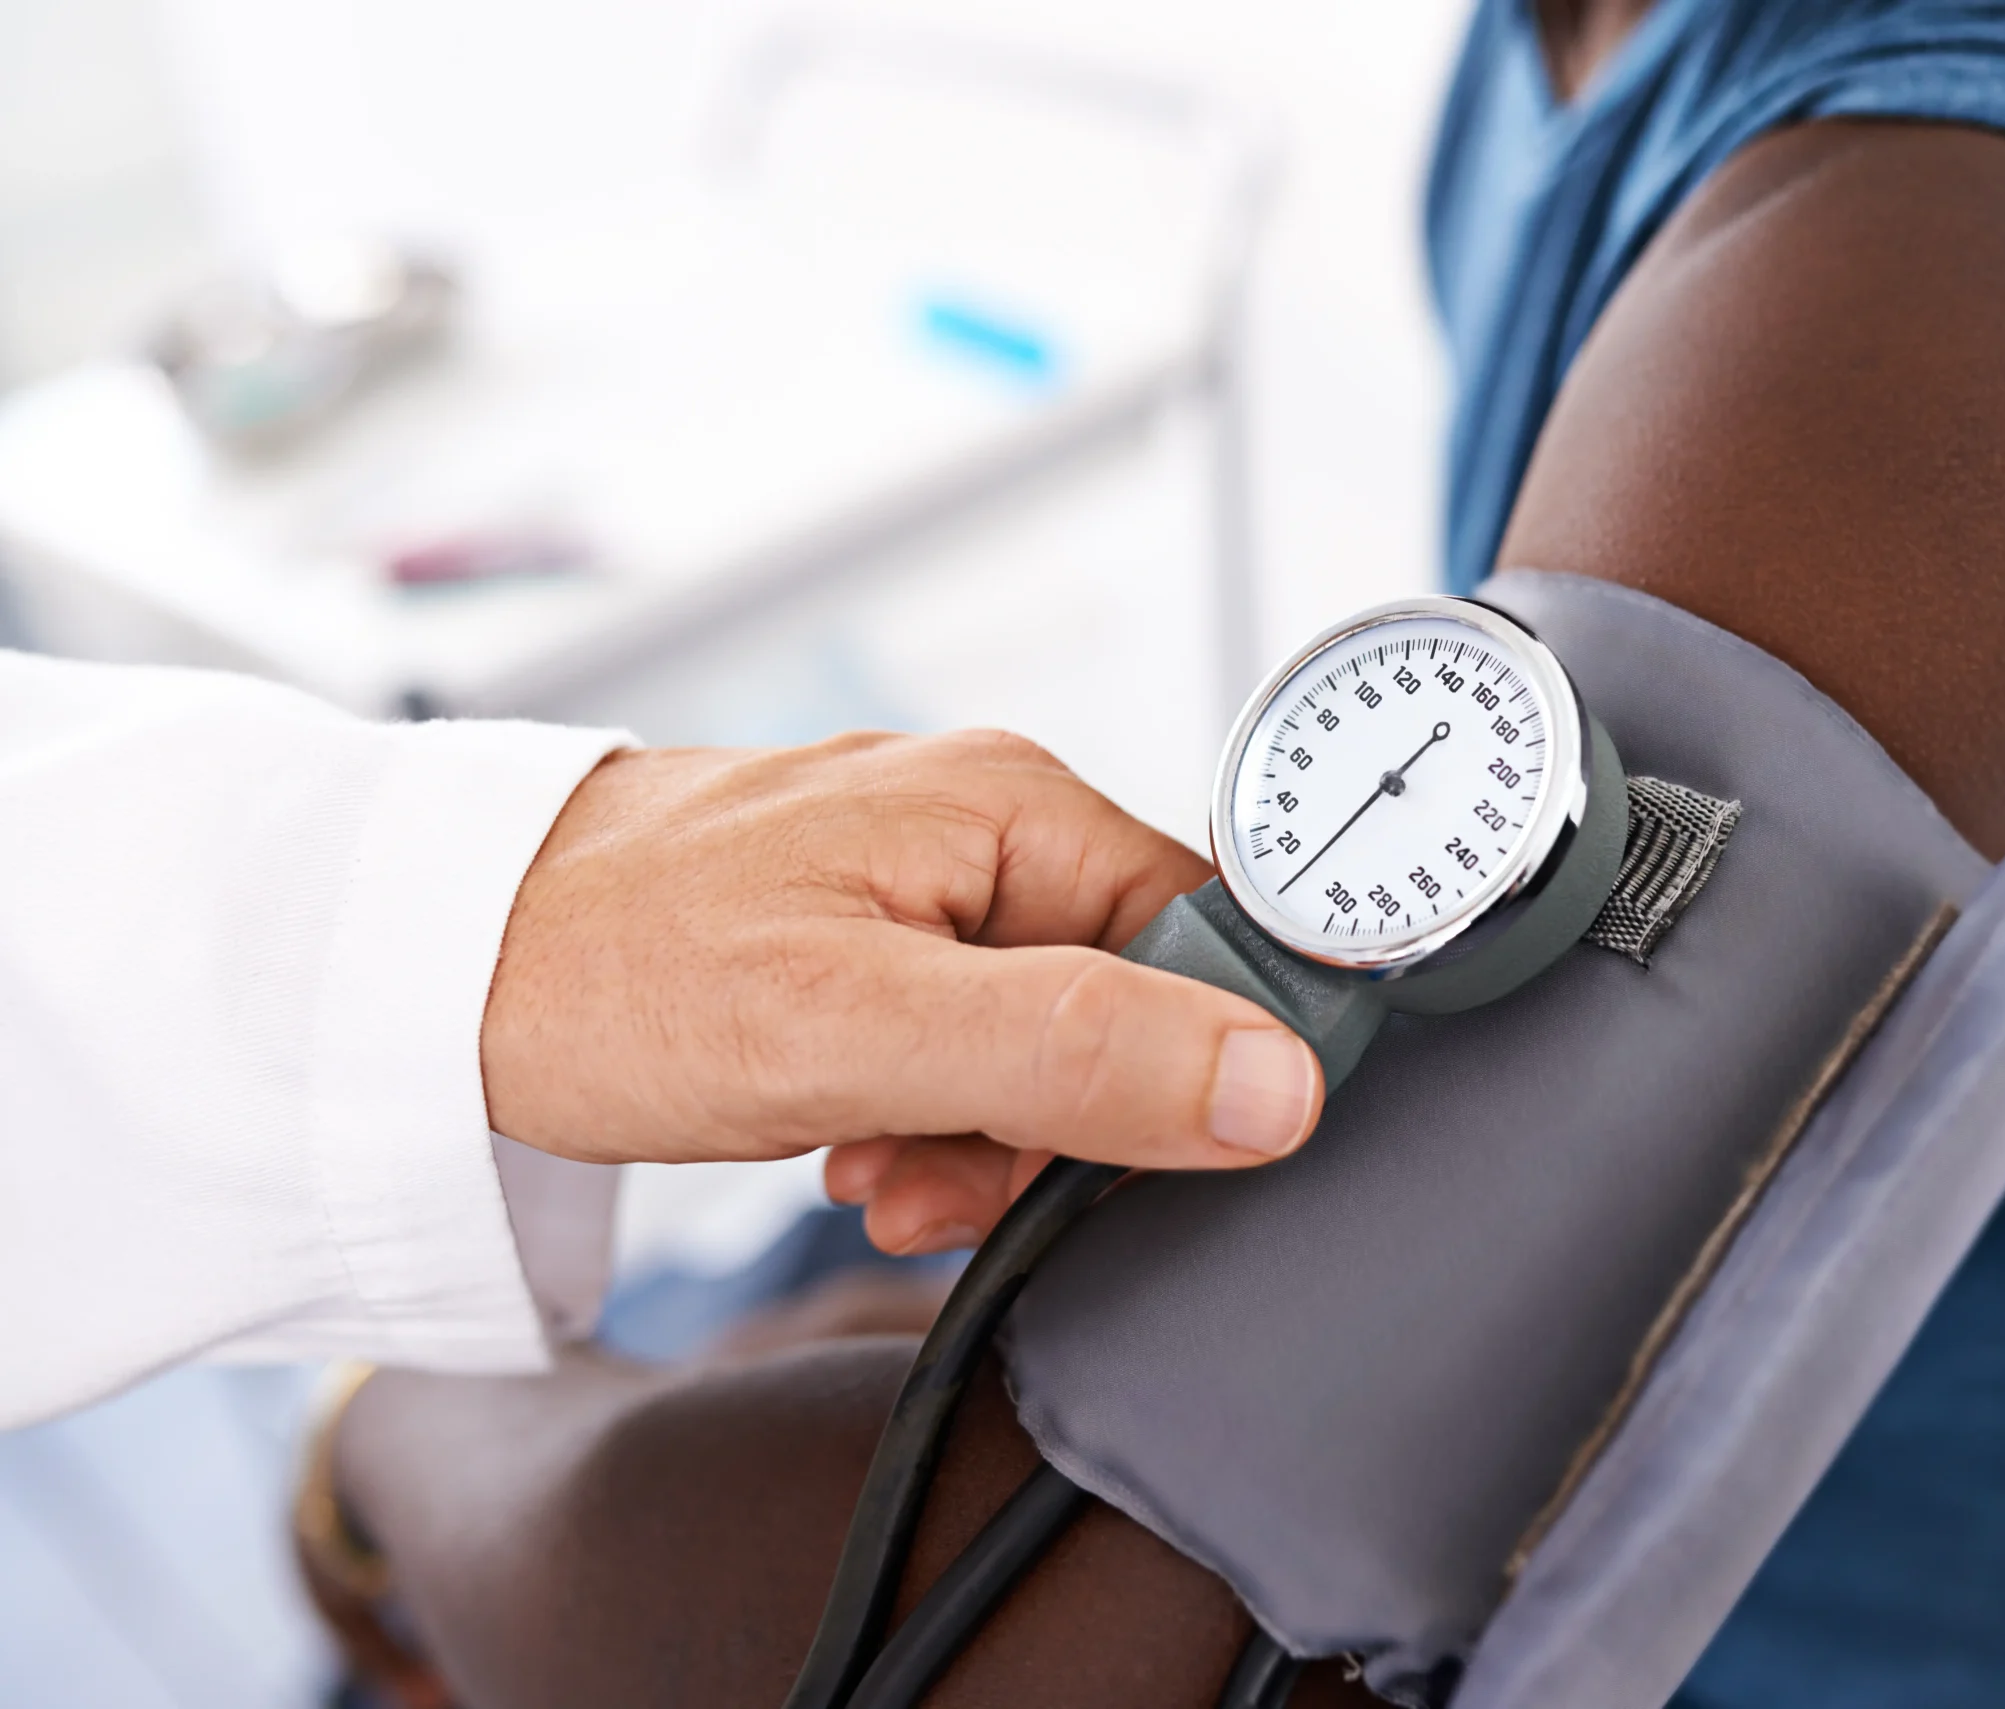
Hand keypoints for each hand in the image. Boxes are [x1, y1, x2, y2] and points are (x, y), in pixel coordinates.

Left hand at [483, 731, 1322, 1248]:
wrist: (430, 967)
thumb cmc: (609, 968)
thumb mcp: (859, 1030)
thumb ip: (1075, 1052)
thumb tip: (1276, 1083)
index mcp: (1012, 805)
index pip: (1211, 934)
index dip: (1195, 1061)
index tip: (1124, 1154)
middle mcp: (982, 825)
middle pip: (1131, 998)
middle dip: (1060, 1121)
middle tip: (942, 1179)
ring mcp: (920, 881)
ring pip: (1046, 1039)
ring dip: (984, 1137)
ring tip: (873, 1169)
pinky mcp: (867, 938)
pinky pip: (963, 1044)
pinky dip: (926, 1118)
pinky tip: (852, 1148)